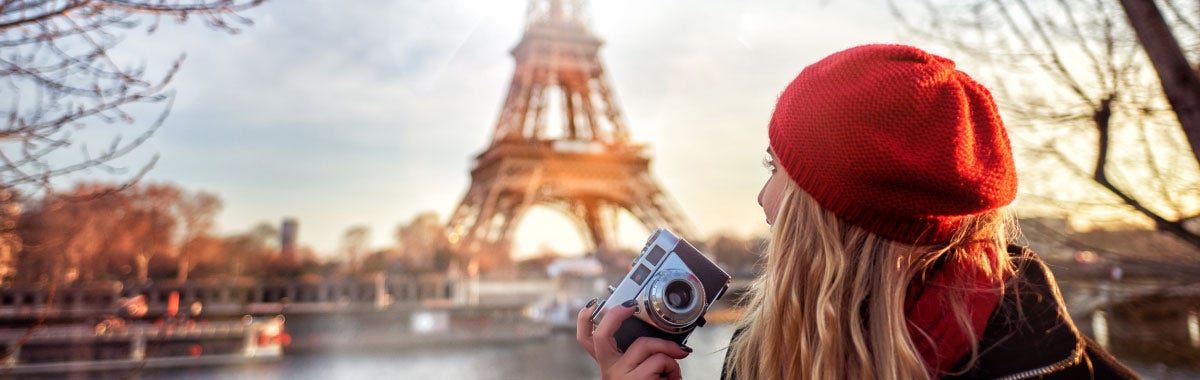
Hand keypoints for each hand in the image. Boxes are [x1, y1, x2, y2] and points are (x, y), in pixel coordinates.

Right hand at [576, 299, 691, 379]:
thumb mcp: (639, 372)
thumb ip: (641, 355)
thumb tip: (661, 338)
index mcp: (609, 366)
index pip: (586, 340)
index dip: (585, 319)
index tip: (595, 304)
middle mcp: (609, 370)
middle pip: (601, 335)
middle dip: (616, 314)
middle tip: (632, 307)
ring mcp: (621, 376)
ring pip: (645, 344)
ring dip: (668, 350)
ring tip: (673, 365)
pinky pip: (661, 360)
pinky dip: (674, 367)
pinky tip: (672, 377)